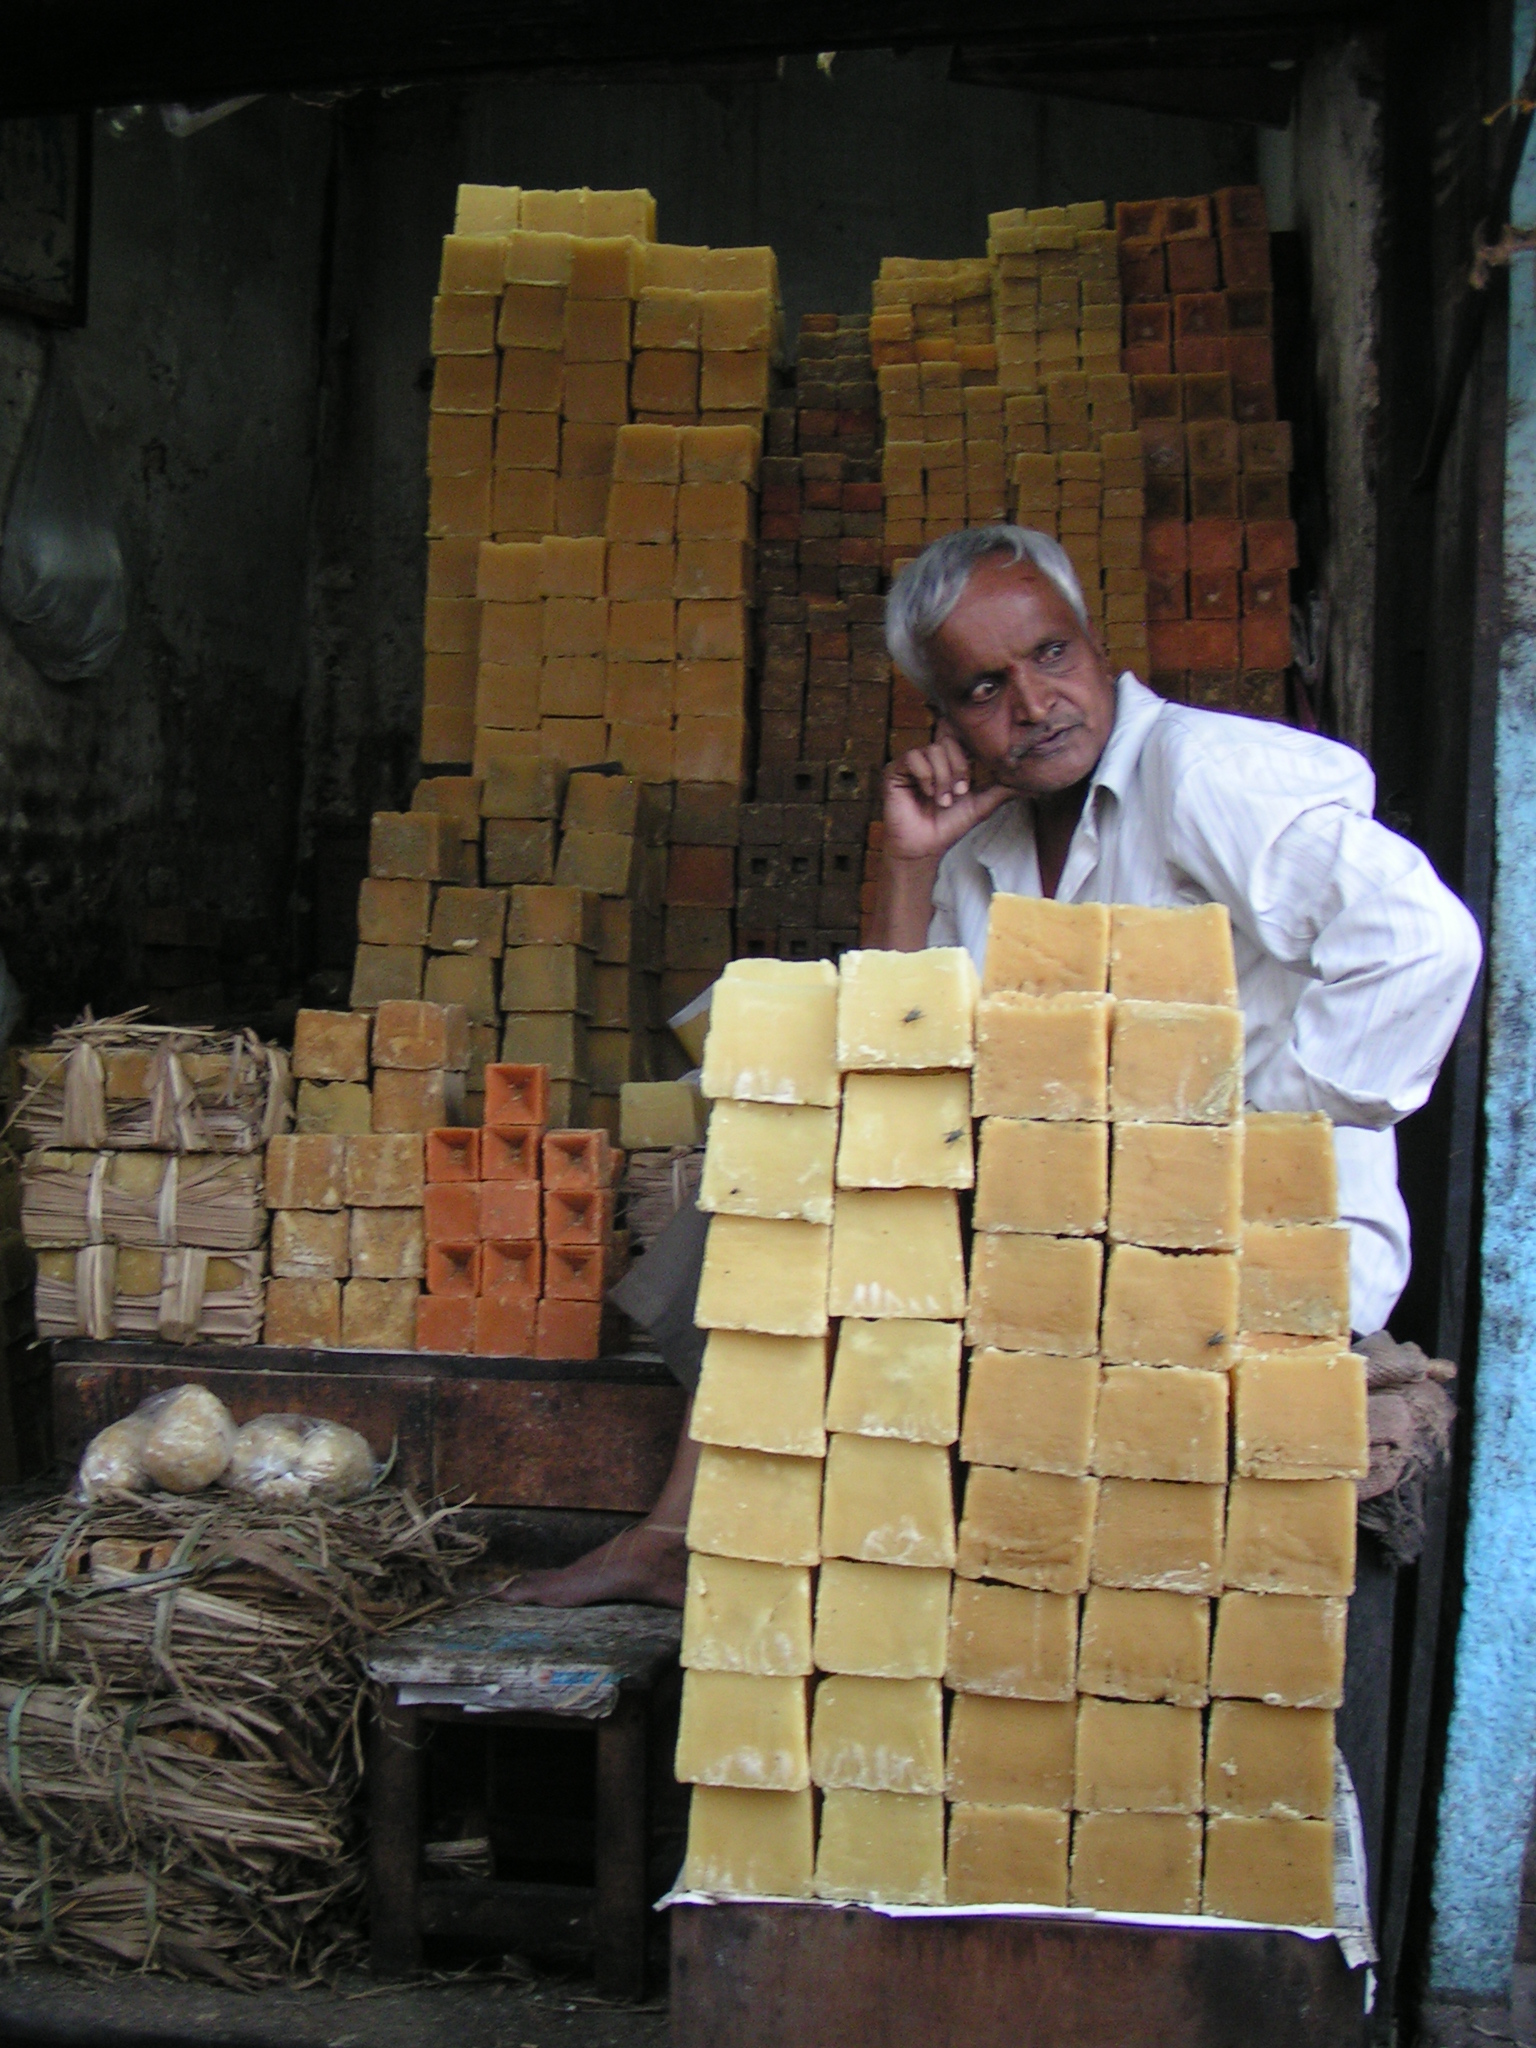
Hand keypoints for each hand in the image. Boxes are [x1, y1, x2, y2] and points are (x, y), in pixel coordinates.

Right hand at [882, 724, 1012, 864]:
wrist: (925, 847)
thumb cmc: (948, 826)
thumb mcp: (982, 805)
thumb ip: (1005, 790)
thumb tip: (1036, 787)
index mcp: (950, 760)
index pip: (961, 736)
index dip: (970, 750)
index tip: (974, 777)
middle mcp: (931, 758)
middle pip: (950, 740)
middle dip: (959, 768)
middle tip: (959, 793)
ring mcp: (913, 763)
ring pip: (934, 750)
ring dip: (943, 778)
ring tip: (943, 801)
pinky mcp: (895, 770)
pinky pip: (913, 757)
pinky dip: (926, 776)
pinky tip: (928, 794)